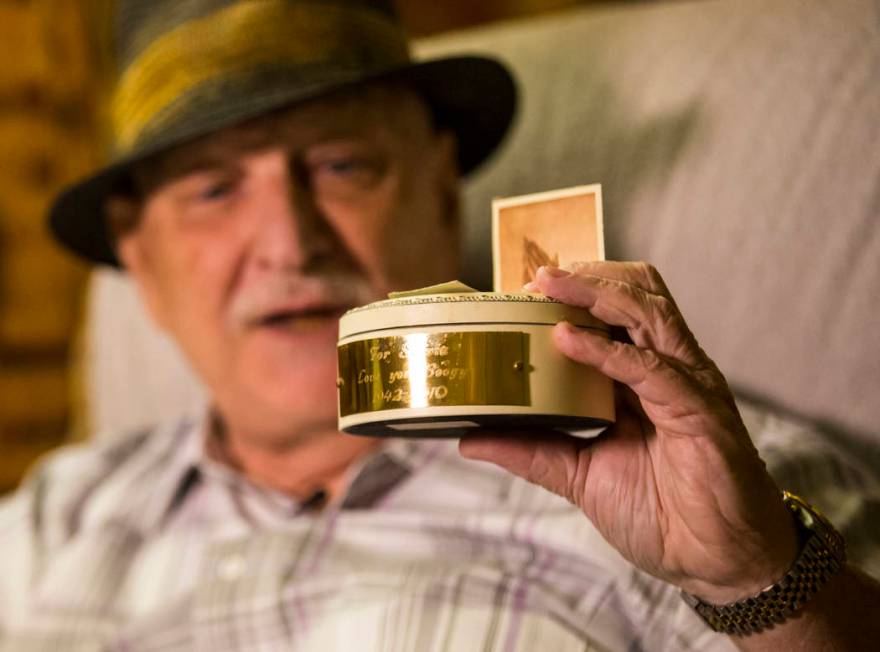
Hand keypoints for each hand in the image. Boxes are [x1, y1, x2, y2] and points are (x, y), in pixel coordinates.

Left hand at [460, 262, 798, 603]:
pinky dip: (606, 350)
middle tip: (534, 279)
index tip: (521, 291)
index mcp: (643, 378)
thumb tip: (470, 440)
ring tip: (548, 286)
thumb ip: (531, 451)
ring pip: (647, 311)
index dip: (572, 295)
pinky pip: (651, 368)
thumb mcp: (579, 476)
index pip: (613, 314)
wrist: (717, 562)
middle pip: (633, 296)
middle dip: (585, 279)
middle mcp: (668, 369)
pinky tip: (568, 340)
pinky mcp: (699, 410)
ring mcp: (687, 384)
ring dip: (595, 293)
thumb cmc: (663, 514)